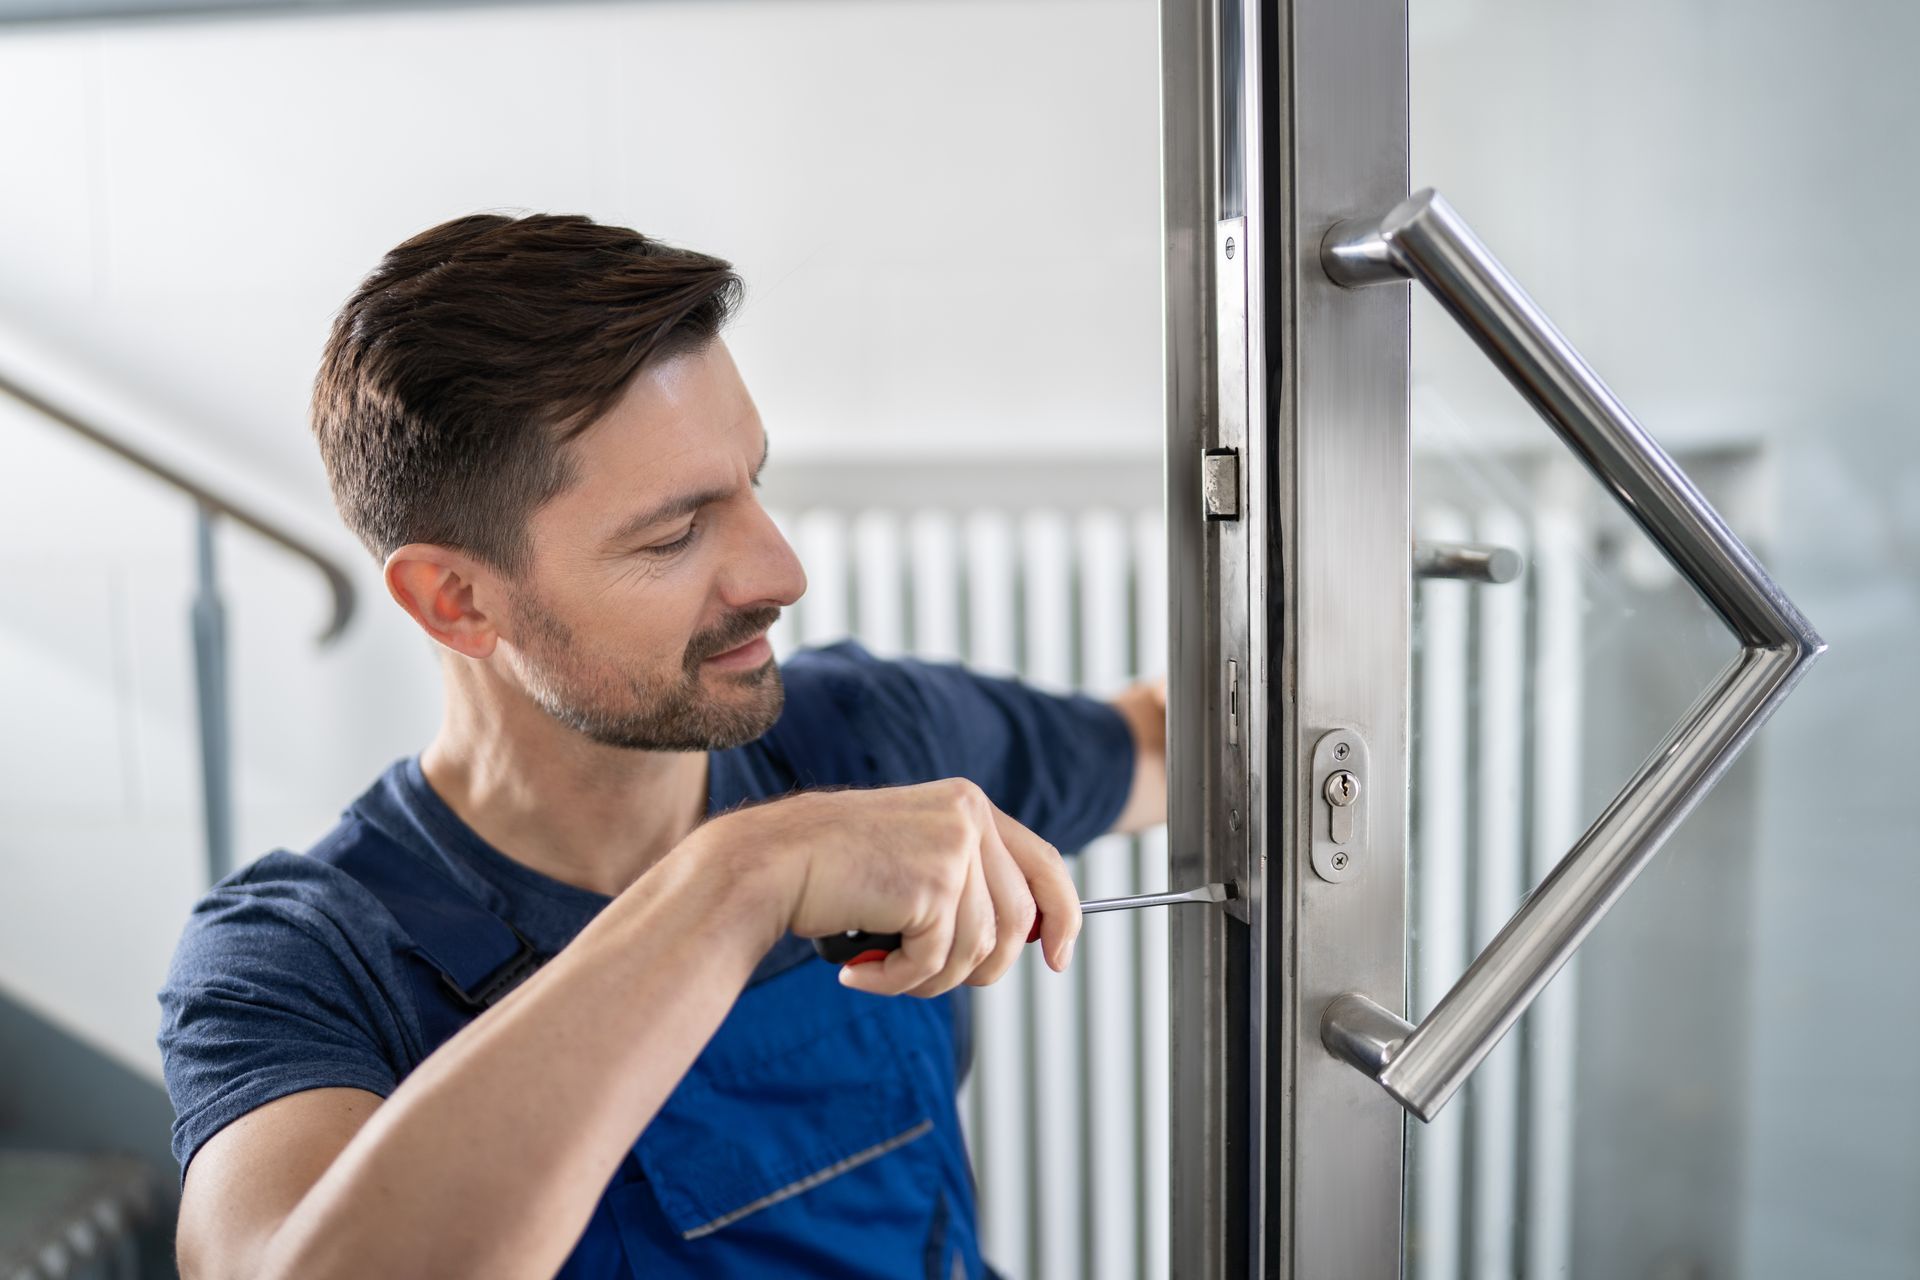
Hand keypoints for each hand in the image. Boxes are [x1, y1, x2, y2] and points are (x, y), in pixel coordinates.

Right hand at [698, 779, 1081, 997]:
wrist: (768, 863)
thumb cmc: (832, 872)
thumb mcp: (912, 860)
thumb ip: (966, 884)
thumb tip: (1028, 938)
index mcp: (968, 805)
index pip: (1045, 863)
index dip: (1063, 916)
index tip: (1061, 958)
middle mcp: (969, 817)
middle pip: (1017, 922)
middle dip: (980, 968)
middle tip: (923, 976)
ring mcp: (953, 848)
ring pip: (978, 950)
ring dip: (928, 978)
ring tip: (882, 970)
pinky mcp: (931, 884)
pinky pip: (936, 964)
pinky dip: (895, 982)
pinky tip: (858, 971)